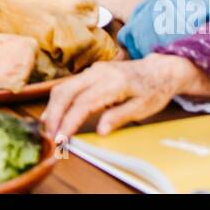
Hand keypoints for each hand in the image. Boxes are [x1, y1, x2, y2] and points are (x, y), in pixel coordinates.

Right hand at [42, 54, 209, 140]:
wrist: (160, 69)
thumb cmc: (153, 90)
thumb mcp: (143, 108)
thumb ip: (119, 117)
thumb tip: (100, 131)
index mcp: (113, 82)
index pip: (83, 103)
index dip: (69, 121)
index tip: (61, 139)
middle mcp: (99, 73)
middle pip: (66, 91)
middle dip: (53, 115)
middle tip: (49, 137)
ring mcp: (93, 70)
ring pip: (64, 86)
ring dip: (53, 108)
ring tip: (49, 130)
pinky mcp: (90, 72)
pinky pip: (69, 85)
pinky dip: (59, 101)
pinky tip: (55, 116)